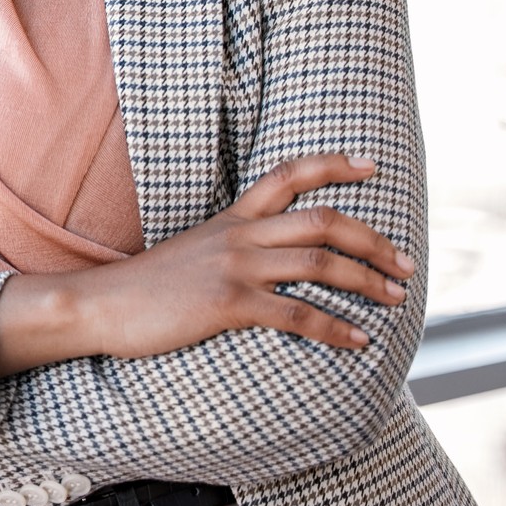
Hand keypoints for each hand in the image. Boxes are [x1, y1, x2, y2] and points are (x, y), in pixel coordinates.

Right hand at [0, 153, 414, 376]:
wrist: (99, 304)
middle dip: (373, 239)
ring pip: (319, 264)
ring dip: (367, 280)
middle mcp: (239, 235)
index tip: (372, 165)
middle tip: (406, 262)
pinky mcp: (227, 303)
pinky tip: (359, 341)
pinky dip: (335, 328)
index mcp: (232, 218)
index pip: (288, 174)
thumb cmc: (147, 287)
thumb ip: (233, 248)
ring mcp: (233, 267)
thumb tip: (272, 261)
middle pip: (323, 220)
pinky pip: (296, 314)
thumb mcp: (194, 252)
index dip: (334, 164)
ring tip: (395, 298)